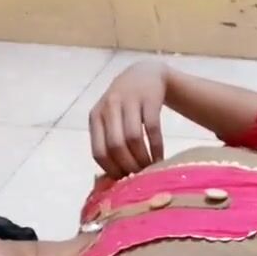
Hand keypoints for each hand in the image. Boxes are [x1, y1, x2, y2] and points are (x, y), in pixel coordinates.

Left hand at [89, 61, 168, 177]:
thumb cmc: (126, 104)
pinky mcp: (149, 99)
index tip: (124, 181)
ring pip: (133, 138)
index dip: (111, 169)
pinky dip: (157, 147)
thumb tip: (114, 177)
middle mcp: (109, 107)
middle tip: (140, 177)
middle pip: (116, 146)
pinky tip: (160, 158)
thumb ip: (107, 139)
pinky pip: (152, 128)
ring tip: (150, 169)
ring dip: (143, 158)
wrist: (145, 74)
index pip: (98, 151)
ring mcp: (129, 101)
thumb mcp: (110, 116)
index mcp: (95, 116)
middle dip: (128, 166)